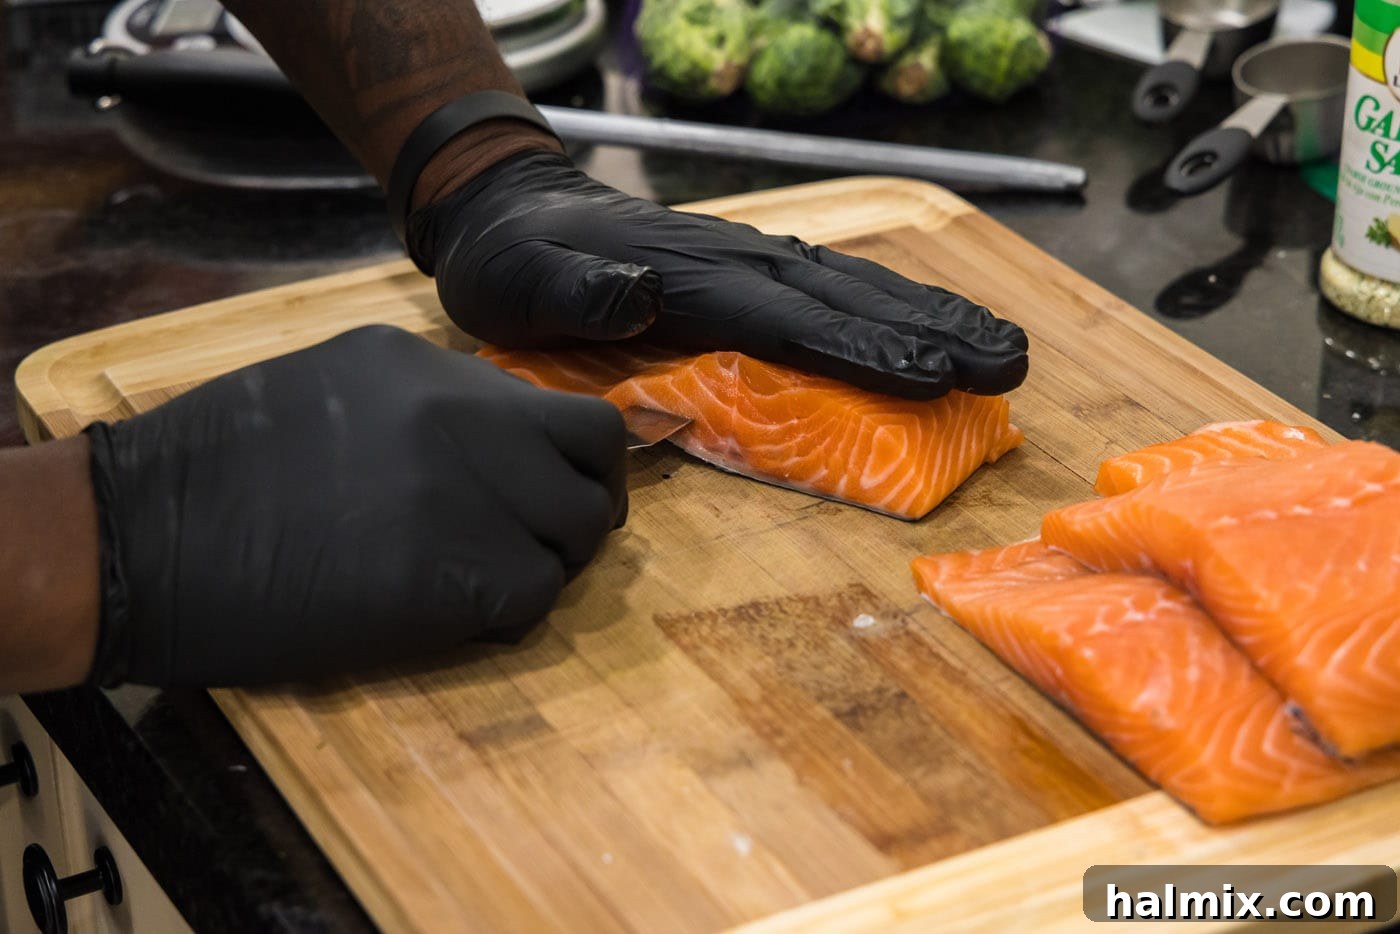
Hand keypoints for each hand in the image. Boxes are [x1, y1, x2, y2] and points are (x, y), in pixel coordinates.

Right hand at [84, 326, 626, 687]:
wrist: (141, 536)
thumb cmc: (214, 468)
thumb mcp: (334, 389)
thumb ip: (428, 404)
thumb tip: (501, 438)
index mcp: (433, 368)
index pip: (566, 409)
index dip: (574, 460)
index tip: (554, 490)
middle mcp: (469, 416)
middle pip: (596, 461)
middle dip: (583, 507)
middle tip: (541, 542)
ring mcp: (471, 492)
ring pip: (573, 536)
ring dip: (542, 563)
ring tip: (474, 580)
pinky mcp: (460, 574)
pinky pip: (534, 596)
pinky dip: (506, 614)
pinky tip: (446, 614)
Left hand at [408, 151, 1028, 399]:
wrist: (511, 209)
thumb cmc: (515, 263)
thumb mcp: (521, 284)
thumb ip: (578, 292)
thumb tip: (636, 295)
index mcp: (694, 278)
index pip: (792, 319)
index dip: (864, 349)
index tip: (932, 379)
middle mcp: (740, 261)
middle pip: (851, 300)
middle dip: (933, 334)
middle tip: (1009, 368)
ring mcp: (751, 259)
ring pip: (859, 288)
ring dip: (934, 317)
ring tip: (1002, 349)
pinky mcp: (751, 268)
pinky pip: (838, 289)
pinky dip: (895, 308)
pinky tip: (932, 328)